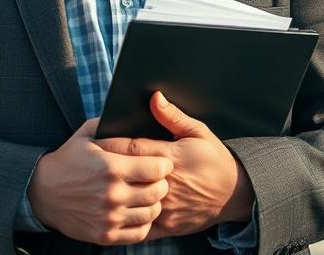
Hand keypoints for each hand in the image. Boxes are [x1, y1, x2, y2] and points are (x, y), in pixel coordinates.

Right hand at [27, 117, 172, 245]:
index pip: (157, 168)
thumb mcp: (85, 135)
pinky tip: (137, 211)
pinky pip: (140, 233)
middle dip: (162, 183)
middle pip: (158, 192)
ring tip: (147, 194)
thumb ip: (111, 125)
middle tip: (156, 179)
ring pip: (152, 213)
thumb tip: (136, 115)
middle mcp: (113, 194)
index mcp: (111, 167)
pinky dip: (143, 222)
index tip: (161, 163)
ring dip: (154, 203)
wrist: (42, 192)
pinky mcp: (105, 235)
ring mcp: (109, 217)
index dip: (164, 164)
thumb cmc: (68, 160)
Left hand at [97, 92, 255, 240]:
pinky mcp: (169, 226)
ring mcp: (167, 207)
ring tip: (97, 186)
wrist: (235, 194)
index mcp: (171, 157)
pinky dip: (127, 218)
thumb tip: (154, 98)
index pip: (133, 149)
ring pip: (131, 202)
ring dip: (115, 194)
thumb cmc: (214, 160)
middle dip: (108, 169)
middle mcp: (167, 183)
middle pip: (128, 175)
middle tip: (89, 164)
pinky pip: (140, 225)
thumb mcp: (198, 132)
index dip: (111, 145)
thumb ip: (172, 117)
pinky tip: (114, 210)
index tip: (95, 142)